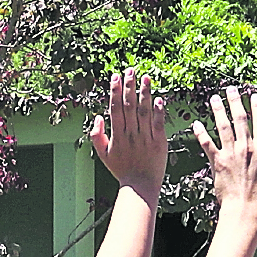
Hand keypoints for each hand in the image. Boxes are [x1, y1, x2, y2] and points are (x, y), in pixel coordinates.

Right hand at [89, 69, 168, 195]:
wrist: (140, 186)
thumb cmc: (122, 169)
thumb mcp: (103, 155)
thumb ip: (96, 135)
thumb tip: (98, 117)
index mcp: (117, 135)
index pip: (115, 108)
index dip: (115, 91)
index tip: (116, 77)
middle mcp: (131, 134)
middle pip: (129, 106)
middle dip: (129, 86)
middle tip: (130, 70)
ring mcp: (145, 138)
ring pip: (144, 111)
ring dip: (145, 93)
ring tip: (145, 78)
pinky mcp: (159, 142)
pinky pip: (158, 124)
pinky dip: (158, 111)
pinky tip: (158, 98)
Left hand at [192, 88, 256, 219]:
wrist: (246, 210)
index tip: (254, 96)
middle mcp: (246, 147)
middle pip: (240, 119)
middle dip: (235, 102)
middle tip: (231, 89)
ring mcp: (230, 153)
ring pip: (223, 126)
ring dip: (218, 110)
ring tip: (214, 98)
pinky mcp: (217, 162)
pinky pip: (207, 144)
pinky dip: (201, 133)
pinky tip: (196, 124)